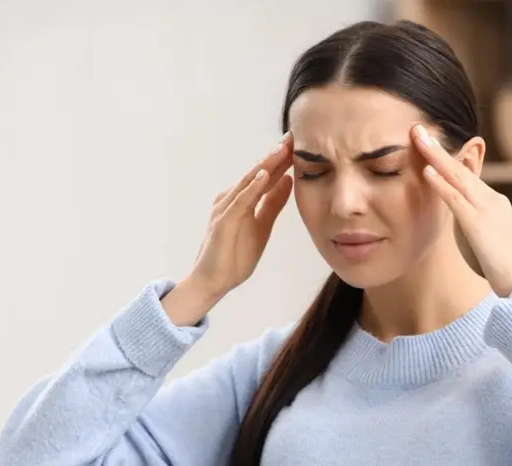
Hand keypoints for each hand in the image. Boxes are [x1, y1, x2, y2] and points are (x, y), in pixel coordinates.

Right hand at [164, 134, 293, 324]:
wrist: (213, 281)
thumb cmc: (234, 256)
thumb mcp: (262, 225)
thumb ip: (272, 203)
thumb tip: (288, 180)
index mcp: (242, 200)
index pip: (264, 175)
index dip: (281, 160)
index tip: (298, 144)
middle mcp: (231, 199)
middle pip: (257, 173)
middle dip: (275, 155)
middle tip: (293, 136)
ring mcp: (225, 209)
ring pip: (249, 182)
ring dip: (266, 165)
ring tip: (282, 149)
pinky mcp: (222, 222)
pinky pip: (240, 201)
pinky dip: (252, 187)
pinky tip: (265, 175)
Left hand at [411, 125, 511, 296]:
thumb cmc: (509, 270)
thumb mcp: (491, 243)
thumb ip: (477, 230)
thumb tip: (466, 227)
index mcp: (495, 204)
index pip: (466, 176)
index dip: (447, 159)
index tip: (431, 145)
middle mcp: (492, 200)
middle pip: (460, 168)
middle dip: (437, 148)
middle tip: (419, 129)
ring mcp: (486, 209)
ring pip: (457, 176)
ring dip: (435, 156)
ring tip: (418, 138)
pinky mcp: (479, 224)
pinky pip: (456, 199)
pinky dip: (440, 183)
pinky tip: (426, 171)